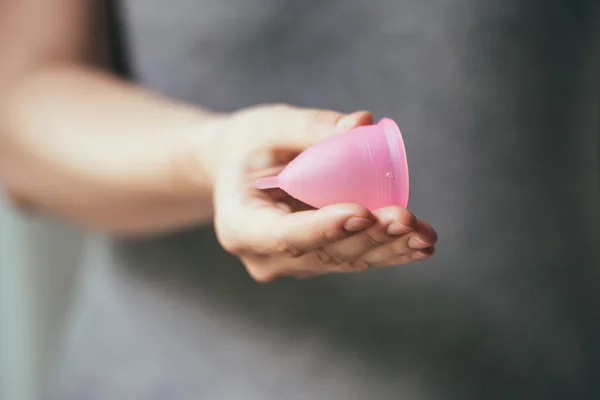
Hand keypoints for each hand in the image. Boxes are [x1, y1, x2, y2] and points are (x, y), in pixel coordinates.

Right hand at [207, 104, 437, 281]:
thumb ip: (311, 127)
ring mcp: (290, 264)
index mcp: (240, 225)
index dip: (324, 228)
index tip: (362, 211)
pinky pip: (353, 258)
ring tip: (423, 234)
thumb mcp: (270, 126)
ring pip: (343, 260)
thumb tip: (363, 123)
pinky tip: (420, 245)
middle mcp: (264, 256)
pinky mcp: (314, 260)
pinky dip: (388, 251)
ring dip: (387, 248)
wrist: (240, 171)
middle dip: (368, 236)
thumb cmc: (250, 144)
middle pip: (322, 253)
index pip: (283, 235)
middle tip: (405, 218)